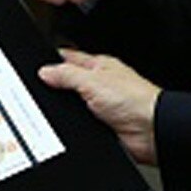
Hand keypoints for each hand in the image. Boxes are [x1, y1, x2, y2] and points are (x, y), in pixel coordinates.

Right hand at [38, 50, 158, 165]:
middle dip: (56, 86)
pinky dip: (73, 125)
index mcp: (100, 67)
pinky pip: (79, 123)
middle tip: (41, 87)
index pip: (71, 59)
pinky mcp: (101, 127)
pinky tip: (68, 125)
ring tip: (55, 108)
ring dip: (66, 108)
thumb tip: (45, 71)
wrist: (153, 131)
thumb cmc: (136, 100)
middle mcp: (100, 86)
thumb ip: (67, 75)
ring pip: (73, 105)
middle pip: (69, 83)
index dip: (54, 59)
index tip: (38, 62)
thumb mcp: (93, 81)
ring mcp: (100, 107)